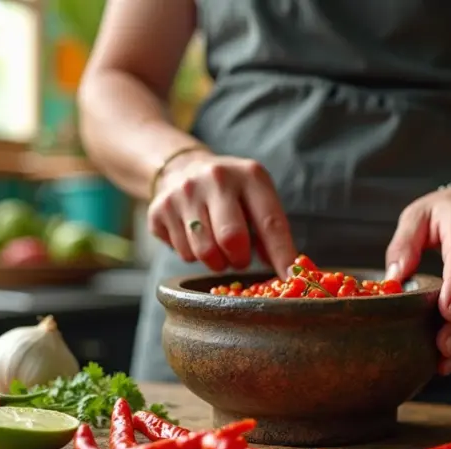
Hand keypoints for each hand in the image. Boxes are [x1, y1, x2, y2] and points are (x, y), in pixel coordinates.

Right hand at [148, 149, 296, 275]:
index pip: (270, 222)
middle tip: (240, 258)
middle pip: (232, 239)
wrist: (182, 168)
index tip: (291, 278)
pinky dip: (193, 255)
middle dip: (240, 260)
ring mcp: (184, 192)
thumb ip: (271, 231)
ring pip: (205, 252)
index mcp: (250, 174)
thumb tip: (288, 270)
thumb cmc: (231, 193)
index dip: (282, 254)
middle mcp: (216, 178)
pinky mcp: (159, 209)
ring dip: (217, 262)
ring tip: (218, 248)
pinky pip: (182, 253)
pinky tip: (194, 237)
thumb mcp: (257, 198)